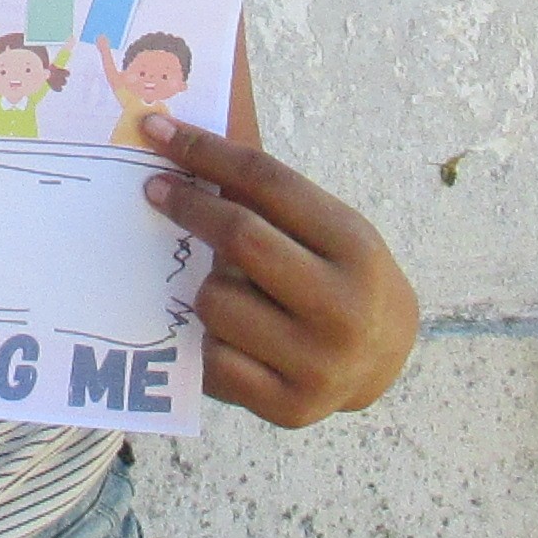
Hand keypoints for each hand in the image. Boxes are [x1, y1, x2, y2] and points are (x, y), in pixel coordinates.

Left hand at [140, 113, 417, 427]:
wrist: (383, 358)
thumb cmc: (336, 273)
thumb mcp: (325, 226)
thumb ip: (266, 195)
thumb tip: (177, 142)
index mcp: (356, 246)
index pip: (267, 181)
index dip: (205, 151)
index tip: (156, 130)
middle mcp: (344, 307)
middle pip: (240, 237)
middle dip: (188, 205)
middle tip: (154, 189)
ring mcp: (318, 364)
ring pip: (214, 301)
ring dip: (206, 287)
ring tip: (229, 288)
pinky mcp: (289, 407)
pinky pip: (210, 359)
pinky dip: (206, 338)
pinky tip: (221, 331)